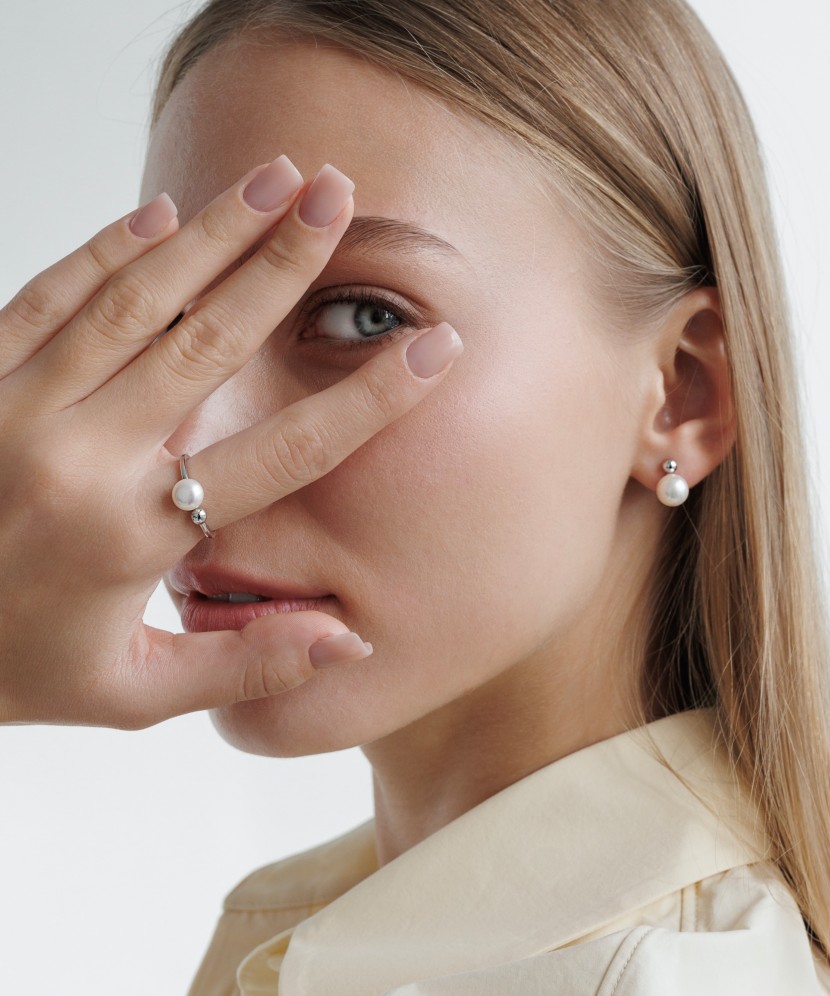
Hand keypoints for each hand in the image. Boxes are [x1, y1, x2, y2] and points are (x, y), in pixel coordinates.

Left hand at [0, 156, 462, 727]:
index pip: (284, 455)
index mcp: (137, 537)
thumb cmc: (13, 669)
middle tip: (339, 194)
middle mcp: (83, 460)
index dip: (370, 400)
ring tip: (276, 176)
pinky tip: (163, 213)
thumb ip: (243, 665)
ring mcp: (20, 408)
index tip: (434, 349)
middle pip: (209, 342)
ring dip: (213, 233)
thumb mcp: (130, 693)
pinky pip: (51, 295)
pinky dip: (109, 249)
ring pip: (135, 301)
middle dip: (285, 262)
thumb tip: (350, 638)